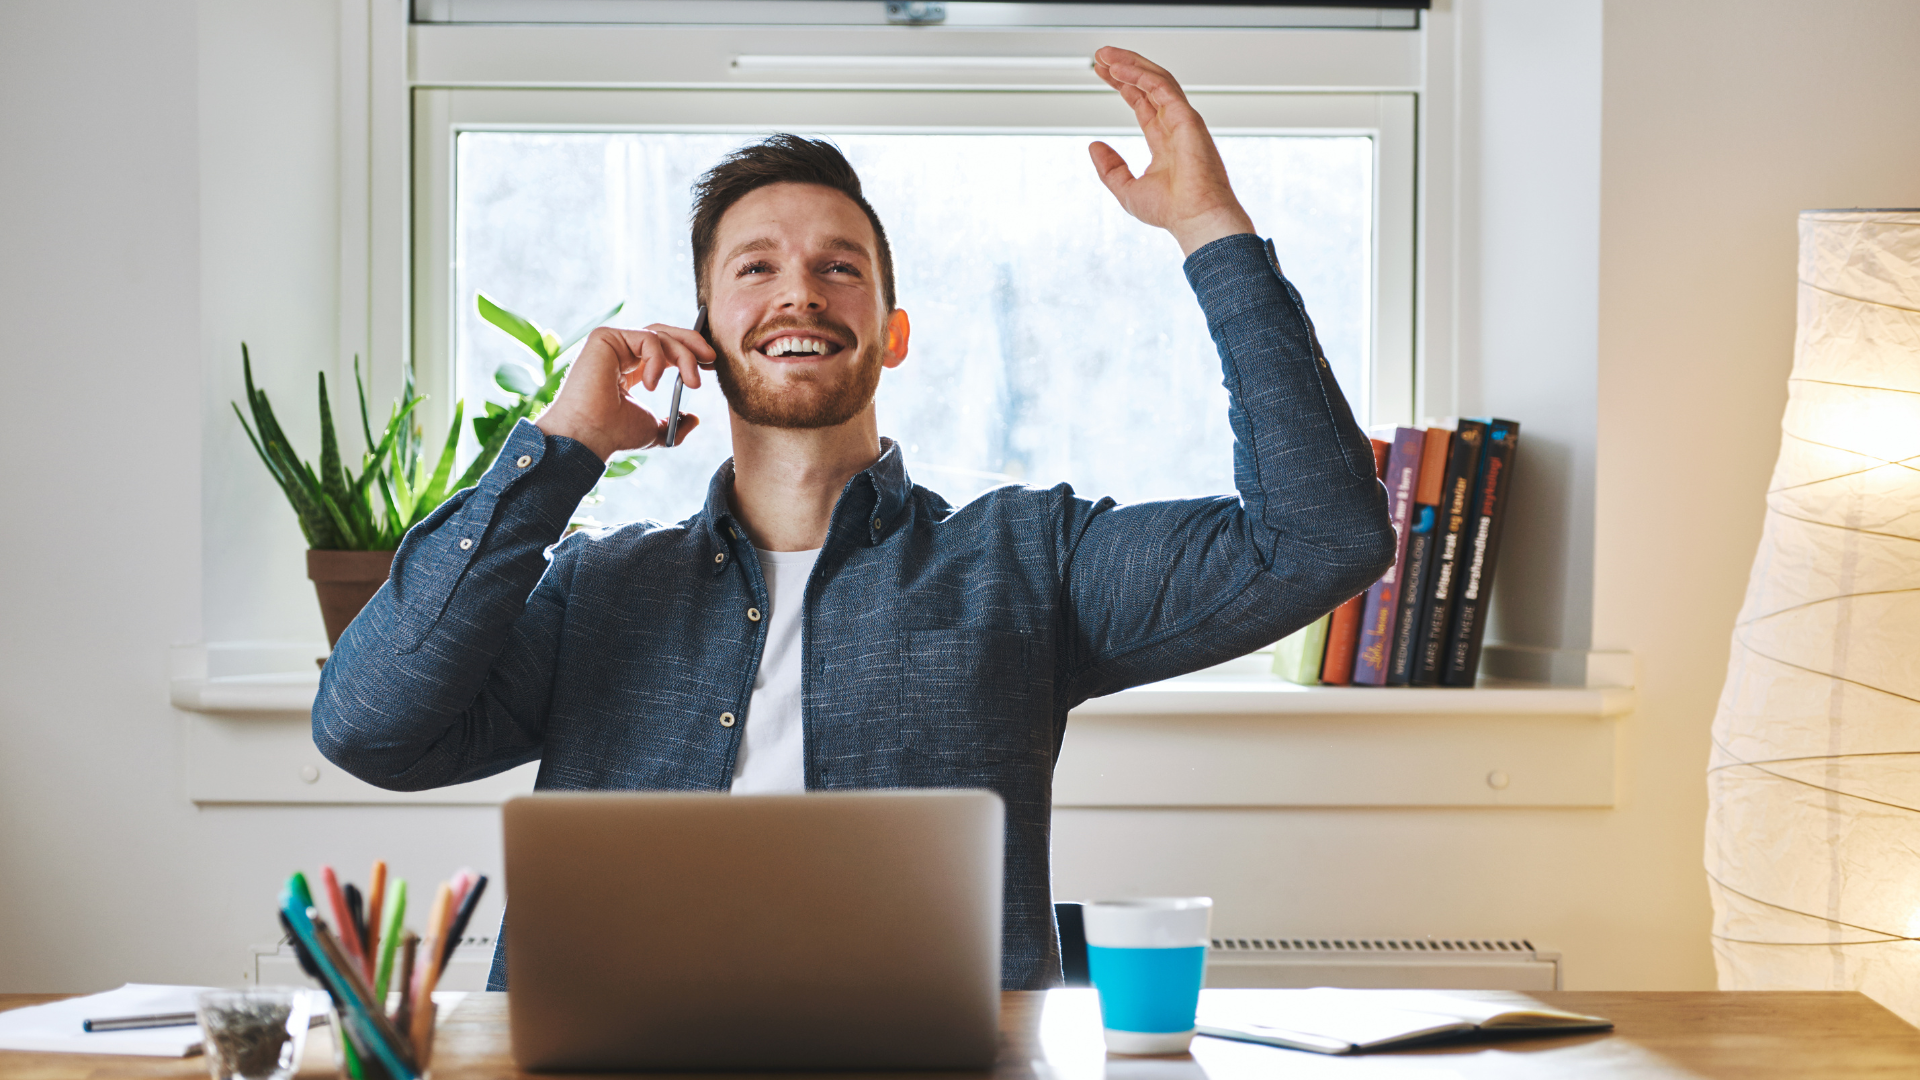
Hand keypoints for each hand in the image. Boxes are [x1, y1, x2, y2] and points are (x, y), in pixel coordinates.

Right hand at [535, 324, 714, 460]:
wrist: (590, 437)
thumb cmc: (614, 435)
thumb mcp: (654, 430)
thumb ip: (674, 424)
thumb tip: (693, 418)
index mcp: (629, 369)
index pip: (662, 348)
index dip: (688, 351)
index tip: (709, 363)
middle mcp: (619, 353)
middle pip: (663, 333)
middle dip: (692, 342)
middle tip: (712, 359)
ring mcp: (611, 343)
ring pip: (660, 335)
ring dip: (684, 356)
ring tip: (691, 383)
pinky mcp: (604, 337)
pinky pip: (647, 337)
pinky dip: (658, 359)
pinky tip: (651, 385)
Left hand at [1088, 46, 1255, 255]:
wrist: (1196, 218)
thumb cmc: (1172, 211)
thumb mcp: (1127, 190)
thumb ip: (1110, 168)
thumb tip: (1094, 147)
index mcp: (1165, 141)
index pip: (1142, 102)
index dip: (1123, 85)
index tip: (1103, 73)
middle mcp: (1175, 126)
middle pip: (1148, 85)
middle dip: (1125, 67)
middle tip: (1101, 56)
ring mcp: (1183, 120)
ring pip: (1156, 79)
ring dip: (1131, 64)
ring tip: (1106, 55)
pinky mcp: (1186, 117)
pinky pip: (1161, 86)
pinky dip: (1139, 74)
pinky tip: (1119, 69)